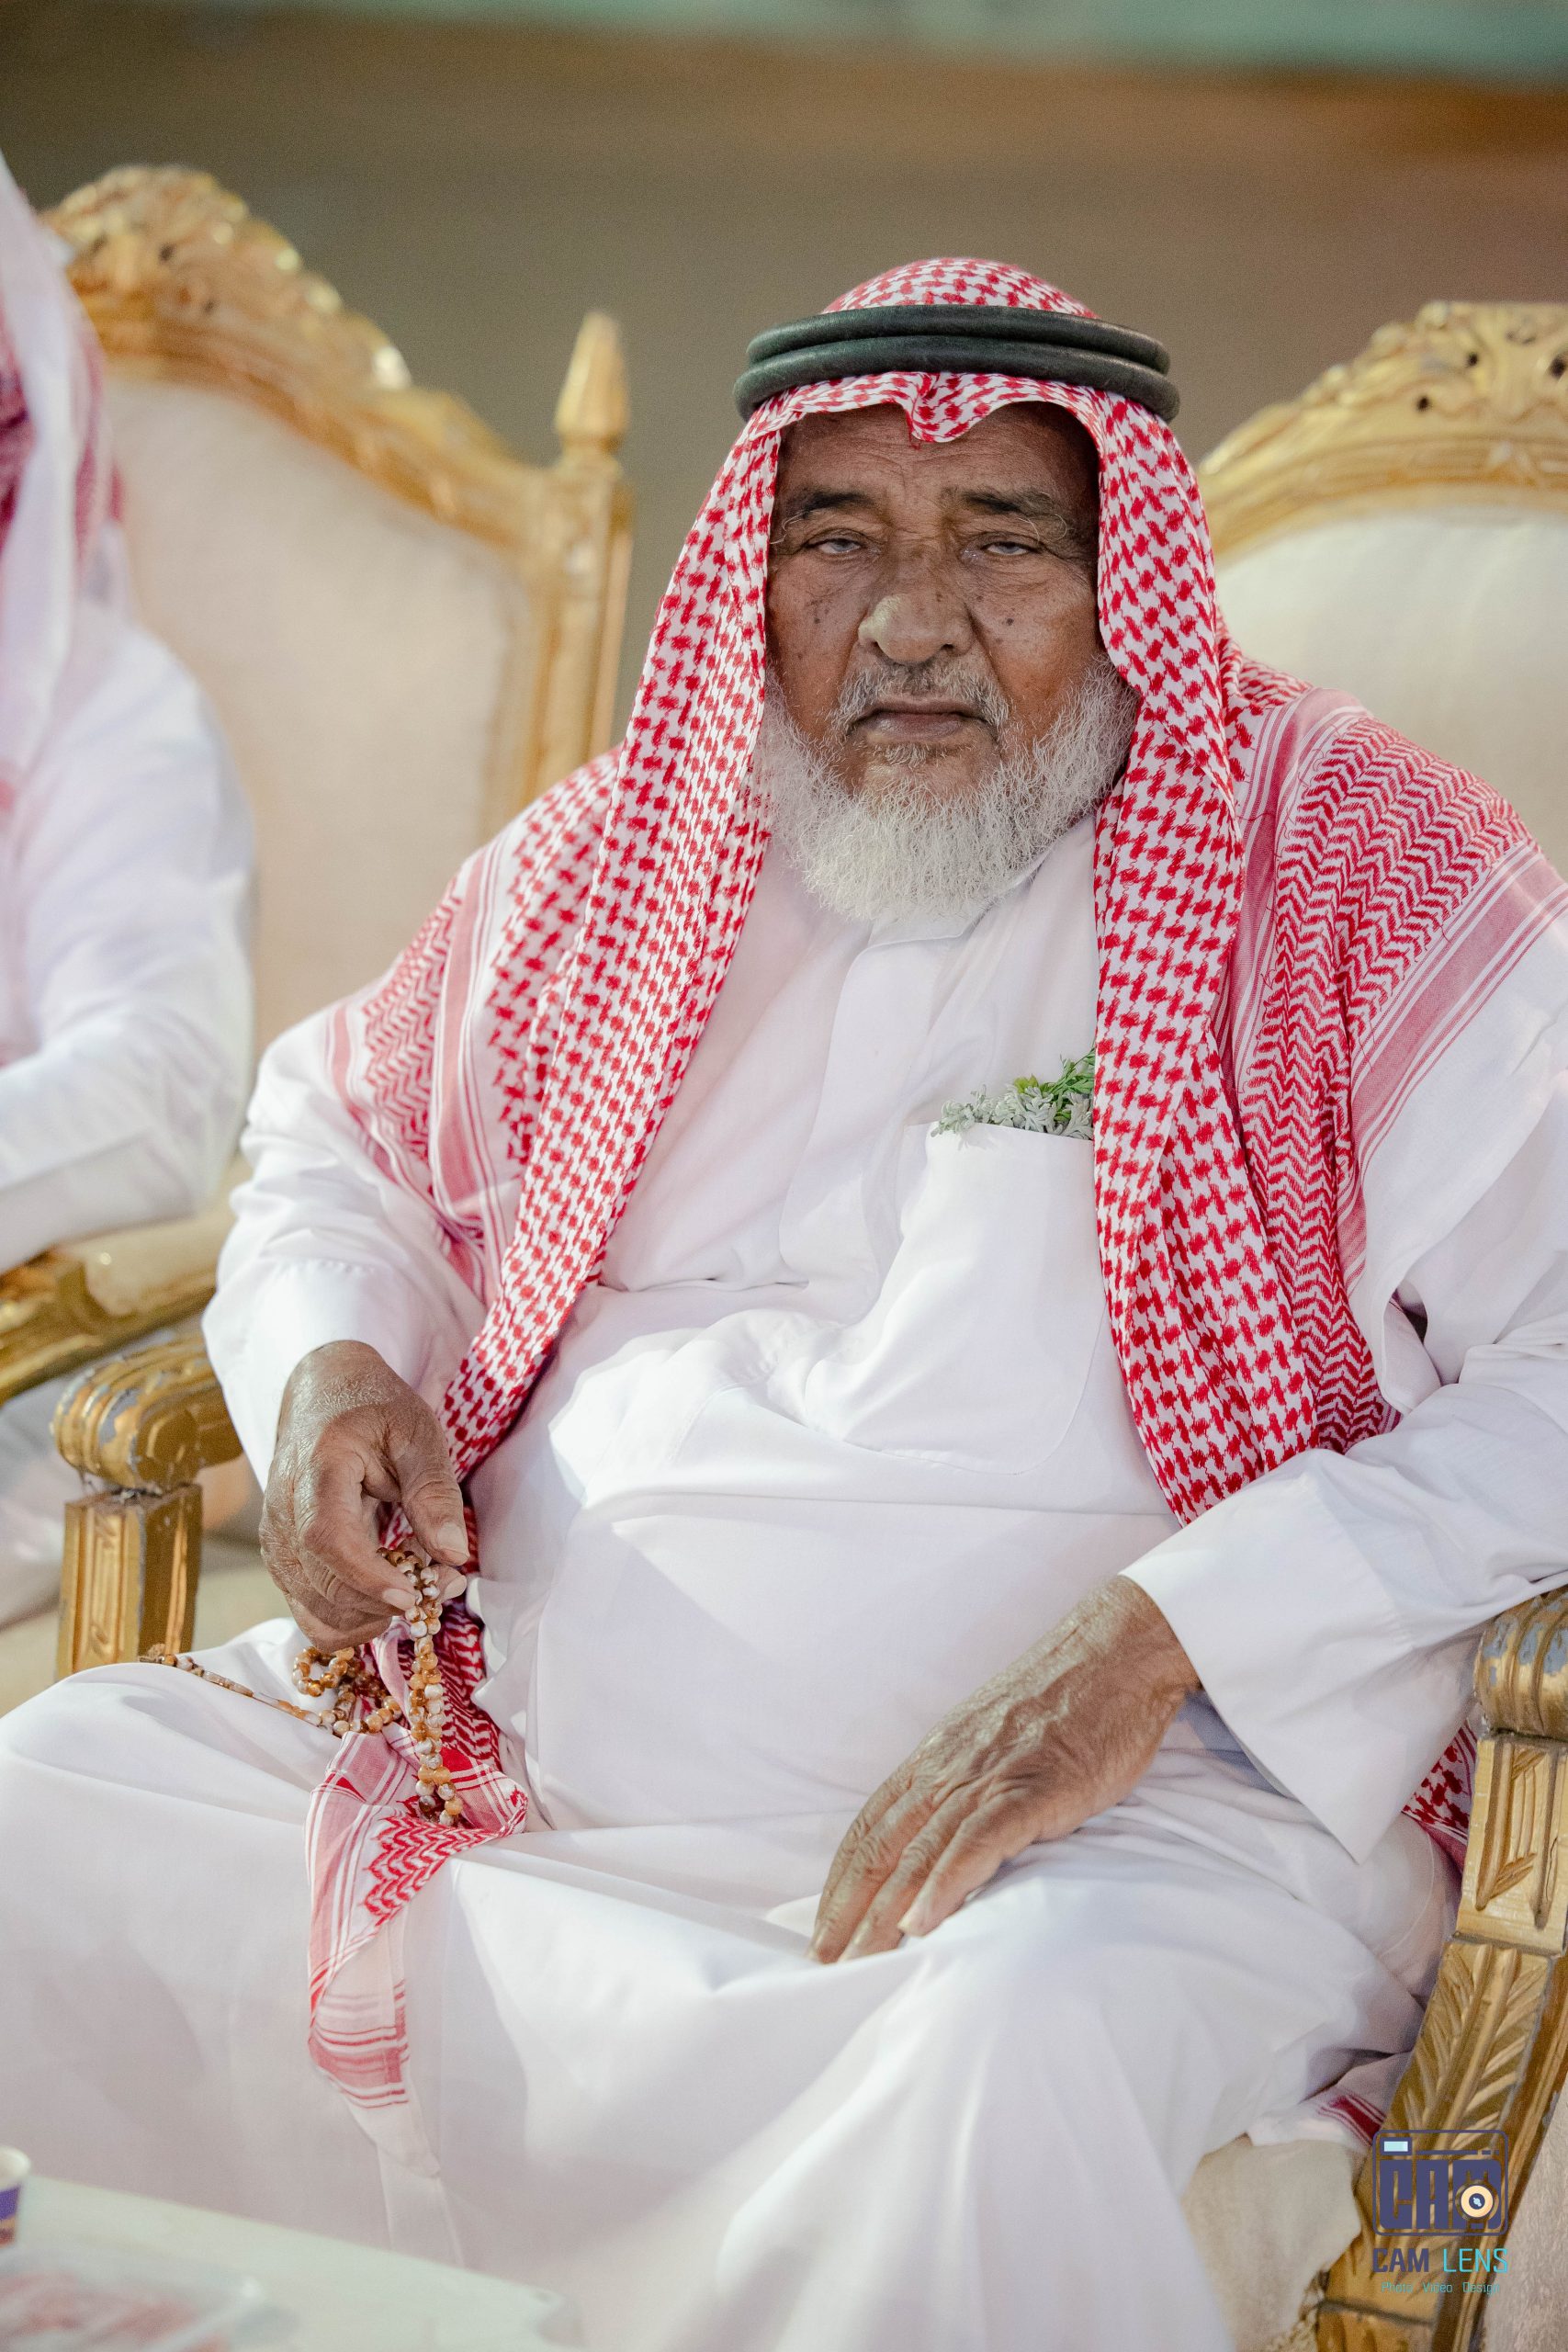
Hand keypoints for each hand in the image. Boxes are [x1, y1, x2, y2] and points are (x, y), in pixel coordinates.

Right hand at [259, 1340, 469, 1646]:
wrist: (322, 1392)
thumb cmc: (373, 1408)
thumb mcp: (417, 1432)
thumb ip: (434, 1491)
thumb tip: (453, 1555)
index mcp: (318, 1468)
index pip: (327, 1538)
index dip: (367, 1577)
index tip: (412, 1596)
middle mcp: (283, 1509)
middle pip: (320, 1582)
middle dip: (384, 1602)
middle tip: (443, 1586)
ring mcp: (276, 1538)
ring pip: (312, 1608)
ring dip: (370, 1617)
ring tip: (422, 1591)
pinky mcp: (282, 1557)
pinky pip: (309, 1609)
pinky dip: (350, 1619)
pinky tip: (388, 1600)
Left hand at [809, 1576, 1196, 1962]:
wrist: (1116, 1654)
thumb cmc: (1063, 1702)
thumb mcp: (997, 1742)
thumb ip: (967, 1786)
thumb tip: (944, 1840)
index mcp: (937, 1758)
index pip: (871, 1826)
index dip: (841, 1881)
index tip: (823, 1929)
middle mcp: (949, 1767)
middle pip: (882, 1845)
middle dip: (847, 1908)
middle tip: (823, 1963)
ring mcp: (989, 1776)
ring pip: (920, 1849)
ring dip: (885, 1910)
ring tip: (863, 1960)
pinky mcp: (1033, 1788)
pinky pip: (978, 1840)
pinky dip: (946, 1882)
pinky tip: (925, 1922)